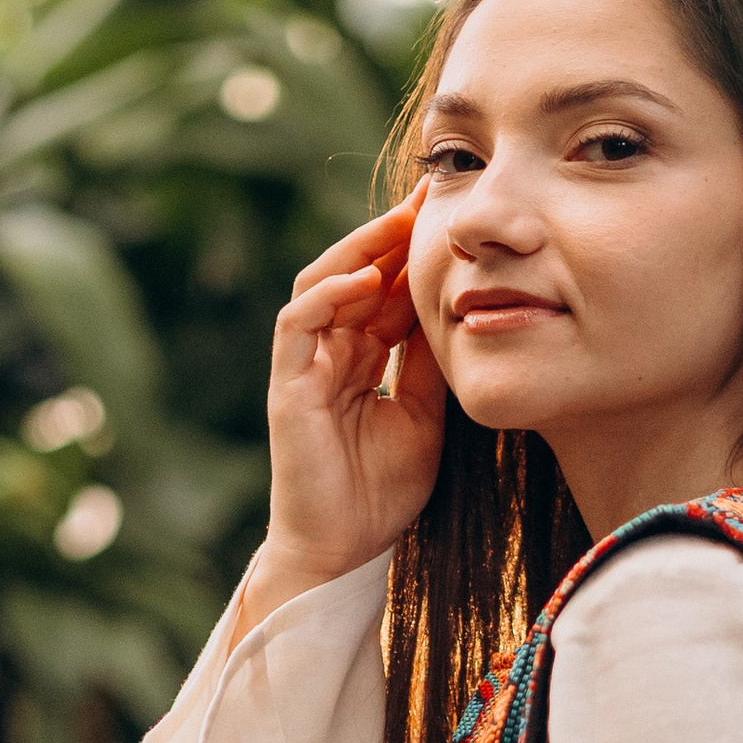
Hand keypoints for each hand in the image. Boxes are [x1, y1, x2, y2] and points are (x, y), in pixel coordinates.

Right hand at [239, 187, 448, 634]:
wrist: (346, 549)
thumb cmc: (383, 491)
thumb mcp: (425, 413)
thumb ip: (428, 362)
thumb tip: (456, 306)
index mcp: (361, 356)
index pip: (384, 286)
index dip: (413, 250)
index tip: (452, 212)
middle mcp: (328, 352)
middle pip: (354, 273)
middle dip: (390, 232)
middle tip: (431, 193)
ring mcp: (303, 366)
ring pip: (321, 285)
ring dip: (359, 251)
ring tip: (399, 222)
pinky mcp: (286, 386)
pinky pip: (297, 324)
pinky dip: (328, 297)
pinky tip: (365, 280)